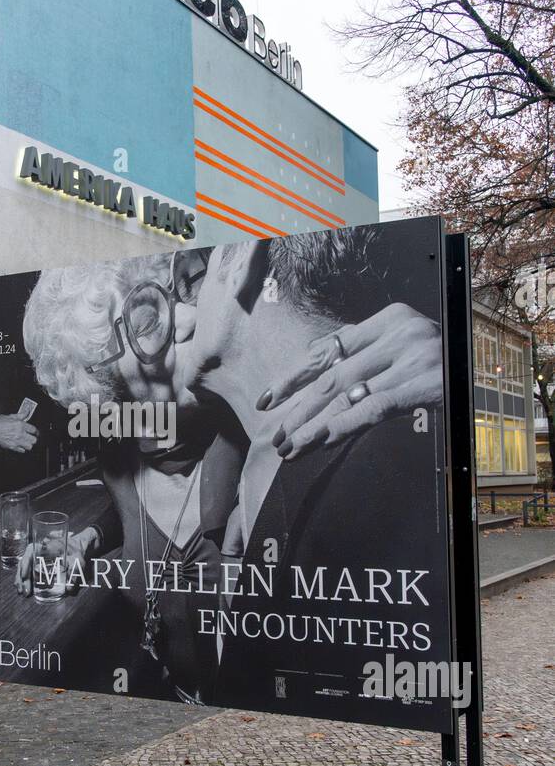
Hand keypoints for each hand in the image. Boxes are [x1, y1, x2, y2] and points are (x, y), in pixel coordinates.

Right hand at [0, 413, 38, 452]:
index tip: (35, 432)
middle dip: (33, 438)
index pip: (34, 430)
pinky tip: (20, 445)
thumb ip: (20, 415)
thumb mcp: (10, 417)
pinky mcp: (13, 447)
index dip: (35, 431)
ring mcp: (17, 441)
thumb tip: (26, 412)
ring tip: (26, 442)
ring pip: (29, 446)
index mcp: (20, 425)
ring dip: (28, 444)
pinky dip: (22, 448)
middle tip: (31, 437)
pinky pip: (22, 450)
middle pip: (34, 439)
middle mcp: (20, 433)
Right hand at [15, 526, 100, 595]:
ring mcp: (37, 556)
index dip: (26, 564)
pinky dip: (24, 579)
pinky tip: (24, 588)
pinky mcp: (38, 562)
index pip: (31, 551)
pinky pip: (27, 570)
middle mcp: (38, 550)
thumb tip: (68, 590)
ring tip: (23, 592)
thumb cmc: (77, 552)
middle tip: (25, 591)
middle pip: (25, 562)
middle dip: (22, 578)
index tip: (25, 576)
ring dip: (21, 580)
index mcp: (47, 546)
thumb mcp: (78, 562)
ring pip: (24, 567)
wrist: (78, 547)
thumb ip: (74, 574)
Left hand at [257, 303, 442, 460]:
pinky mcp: (423, 384)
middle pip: (333, 375)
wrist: (498, 374)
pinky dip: (342, 425)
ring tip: (290, 448)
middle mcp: (398, 331)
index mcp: (389, 318)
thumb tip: (316, 375)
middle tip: (275, 436)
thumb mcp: (406, 350)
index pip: (329, 349)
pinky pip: (372, 407)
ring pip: (346, 393)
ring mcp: (412, 356)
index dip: (294, 377)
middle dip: (298, 409)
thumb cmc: (446, 366)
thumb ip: (368, 356)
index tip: (267, 400)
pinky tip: (319, 442)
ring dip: (312, 425)